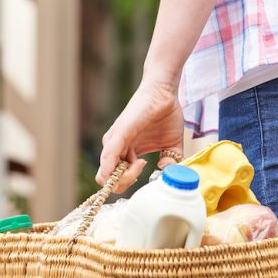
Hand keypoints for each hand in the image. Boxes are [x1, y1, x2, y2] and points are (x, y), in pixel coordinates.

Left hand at [97, 79, 184, 193]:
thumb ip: (171, 162)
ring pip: (106, 174)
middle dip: (125, 184)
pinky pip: (109, 156)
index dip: (128, 184)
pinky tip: (132, 165)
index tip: (146, 172)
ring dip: (125, 177)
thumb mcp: (171, 146)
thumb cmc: (166, 116)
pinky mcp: (119, 133)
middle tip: (144, 168)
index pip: (114, 179)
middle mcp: (115, 148)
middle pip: (107, 181)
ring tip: (142, 163)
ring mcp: (114, 141)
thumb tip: (166, 172)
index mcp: (125, 153)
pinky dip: (113, 169)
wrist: (165, 94)